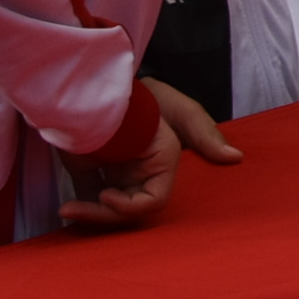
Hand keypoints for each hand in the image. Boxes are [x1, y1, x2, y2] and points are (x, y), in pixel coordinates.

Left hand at [58, 80, 237, 230]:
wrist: (106, 82)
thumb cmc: (150, 94)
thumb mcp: (180, 110)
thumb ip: (203, 133)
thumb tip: (235, 157)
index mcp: (163, 167)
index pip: (153, 201)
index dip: (130, 207)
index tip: (105, 195)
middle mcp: (141, 177)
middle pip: (126, 211)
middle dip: (102, 216)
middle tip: (73, 209)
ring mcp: (116, 177)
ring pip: (105, 210)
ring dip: (87, 214)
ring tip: (65, 209)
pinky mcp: (91, 173)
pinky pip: (86, 198)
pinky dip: (78, 205)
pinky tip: (64, 205)